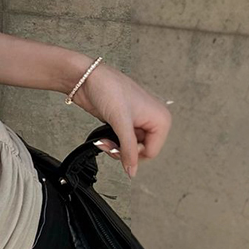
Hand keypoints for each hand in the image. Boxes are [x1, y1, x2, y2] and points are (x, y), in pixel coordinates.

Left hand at [70, 62, 171, 177]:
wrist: (87, 78)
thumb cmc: (108, 88)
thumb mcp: (121, 122)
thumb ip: (128, 149)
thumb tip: (132, 171)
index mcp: (161, 118)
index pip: (151, 152)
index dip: (133, 154)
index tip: (118, 148)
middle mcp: (153, 120)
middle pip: (141, 151)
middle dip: (123, 151)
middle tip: (108, 145)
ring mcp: (138, 121)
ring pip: (130, 147)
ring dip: (115, 147)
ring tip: (103, 140)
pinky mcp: (124, 121)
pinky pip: (122, 141)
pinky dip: (112, 142)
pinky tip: (102, 137)